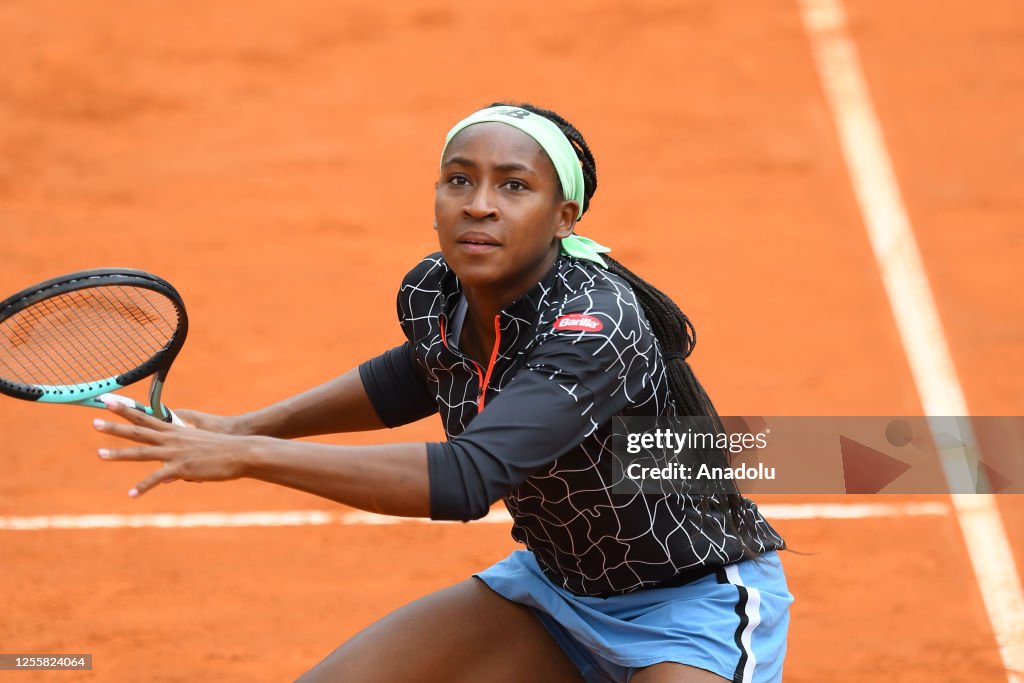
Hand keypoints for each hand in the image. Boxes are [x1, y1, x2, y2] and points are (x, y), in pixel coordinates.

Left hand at [94, 398, 258, 497]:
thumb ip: (180, 461)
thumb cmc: (224, 449)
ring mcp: (175, 453)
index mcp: (175, 431)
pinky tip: (131, 495)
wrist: (241, 452)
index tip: (109, 401)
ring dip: (119, 454)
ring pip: (141, 452)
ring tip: (99, 455)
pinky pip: (157, 479)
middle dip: (115, 426)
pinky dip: (143, 487)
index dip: (126, 409)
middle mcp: (172, 439)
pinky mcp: (181, 468)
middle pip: (138, 431)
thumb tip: (167, 478)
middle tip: (94, 421)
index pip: (146, 417)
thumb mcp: (199, 447)